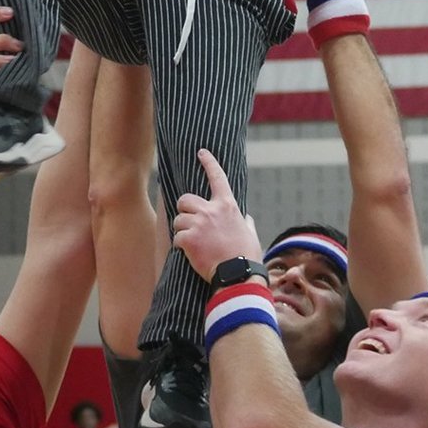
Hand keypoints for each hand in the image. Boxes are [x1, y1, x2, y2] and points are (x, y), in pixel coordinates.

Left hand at [173, 149, 262, 280]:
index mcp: (227, 206)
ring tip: (192, 242)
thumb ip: (246, 223)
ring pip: (178, 219)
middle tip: (189, 223)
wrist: (237, 275)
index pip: (217, 177)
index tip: (201, 152)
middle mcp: (211, 210)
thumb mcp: (250, 234)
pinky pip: (177, 237)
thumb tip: (246, 218)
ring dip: (181, 230)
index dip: (209, 162)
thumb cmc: (246, 256)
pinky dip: (180, 246)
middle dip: (184, 210)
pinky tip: (190, 253)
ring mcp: (199, 224)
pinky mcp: (188, 238)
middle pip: (185, 199)